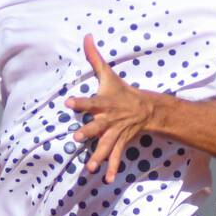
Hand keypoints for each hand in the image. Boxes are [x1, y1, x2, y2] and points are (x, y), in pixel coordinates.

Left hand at [64, 34, 159, 182]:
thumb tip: (86, 36)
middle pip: (98, 126)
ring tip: (90, 167)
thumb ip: (94, 58)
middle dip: (89, 132)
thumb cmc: (121, 92)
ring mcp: (116, 132)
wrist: (147, 109)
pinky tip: (106, 179)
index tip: (68, 103)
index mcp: (105, 103)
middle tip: (76, 138)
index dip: (80, 102)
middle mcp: (110, 119)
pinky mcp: (120, 142)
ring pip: (106, 145)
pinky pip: (116, 157)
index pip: (90, 101)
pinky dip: (111, 167)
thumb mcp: (108, 75)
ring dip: (99, 156)